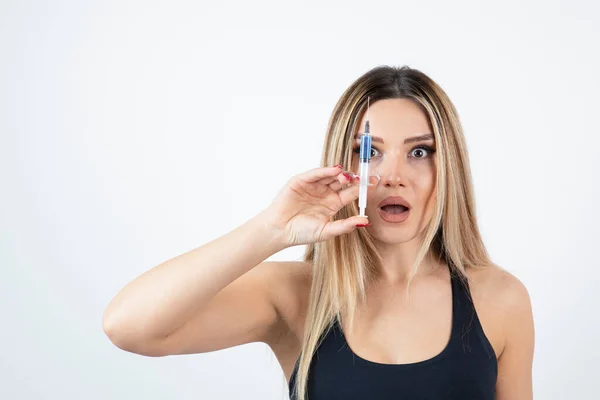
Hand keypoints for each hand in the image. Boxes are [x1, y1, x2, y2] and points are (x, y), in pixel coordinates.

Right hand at [260, 165, 374, 247]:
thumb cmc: (302, 233)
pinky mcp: (301, 181)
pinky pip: (315, 174)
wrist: (280, 231)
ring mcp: (313, 186)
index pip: (350, 193)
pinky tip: (335, 170)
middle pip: (342, 182)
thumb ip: (346, 226)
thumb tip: (366, 222)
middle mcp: (325, 193)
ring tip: (347, 175)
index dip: (361, 188)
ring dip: (340, 174)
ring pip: (330, 176)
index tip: (373, 183)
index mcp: (333, 204)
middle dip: (352, 178)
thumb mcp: (327, 231)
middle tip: (362, 177)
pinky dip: (325, 171)